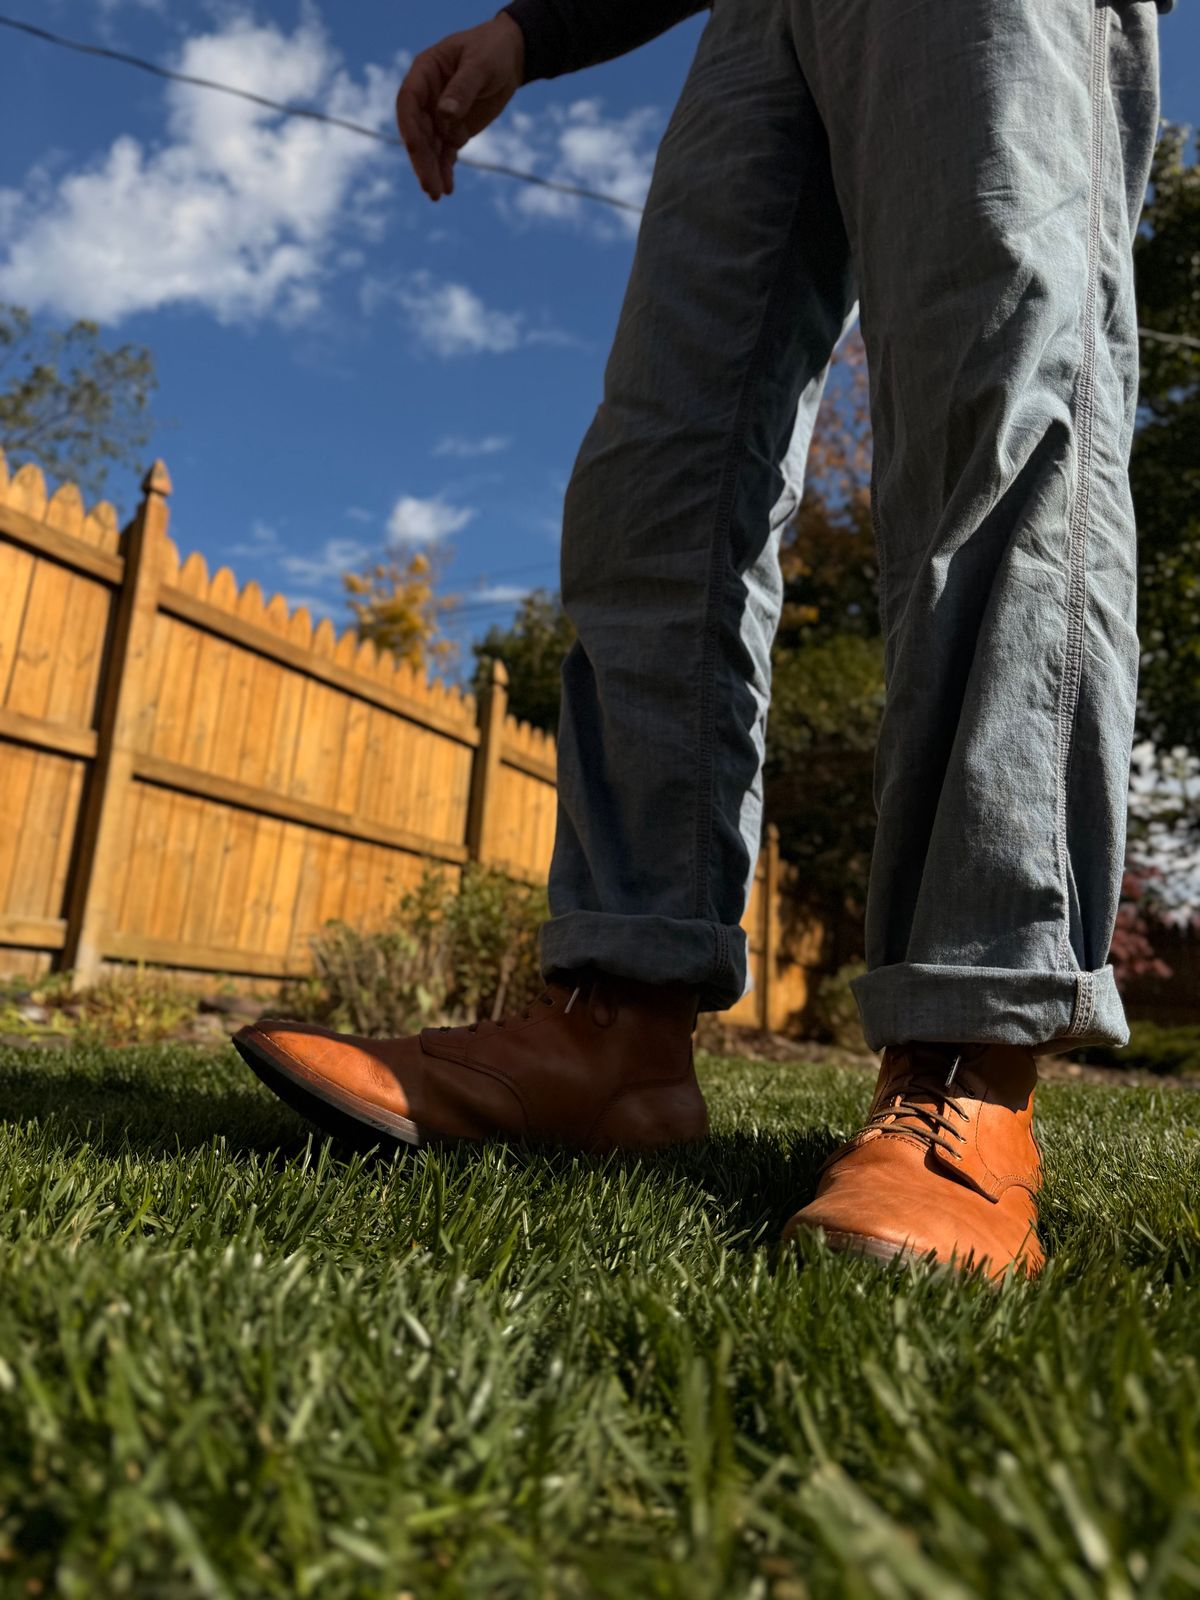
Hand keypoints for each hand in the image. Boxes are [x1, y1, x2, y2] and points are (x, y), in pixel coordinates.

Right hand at [396, 15, 525, 201]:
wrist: (509, 57)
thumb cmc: (492, 51)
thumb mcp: (481, 64)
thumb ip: (462, 88)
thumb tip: (444, 114)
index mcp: (425, 73)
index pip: (408, 103)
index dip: (409, 127)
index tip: (414, 149)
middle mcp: (426, 97)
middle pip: (417, 131)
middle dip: (422, 159)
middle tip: (429, 187)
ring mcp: (438, 116)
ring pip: (430, 147)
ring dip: (432, 170)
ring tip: (437, 195)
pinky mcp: (452, 130)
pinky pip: (445, 153)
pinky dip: (446, 170)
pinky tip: (447, 189)